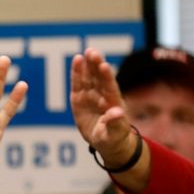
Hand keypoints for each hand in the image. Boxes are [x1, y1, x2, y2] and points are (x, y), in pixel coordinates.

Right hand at [70, 48, 135, 162]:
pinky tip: (77, 60)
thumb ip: (115, 122)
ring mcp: (91, 95)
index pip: (110, 87)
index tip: (104, 66)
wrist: (106, 141)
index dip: (107, 77)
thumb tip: (117, 112)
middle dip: (96, 65)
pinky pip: (77, 84)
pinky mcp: (79, 98)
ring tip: (85, 53)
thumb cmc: (114, 136)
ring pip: (89, 77)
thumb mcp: (115, 133)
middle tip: (93, 52)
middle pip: (99, 78)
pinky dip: (76, 73)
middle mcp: (103, 95)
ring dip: (87, 65)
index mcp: (113, 102)